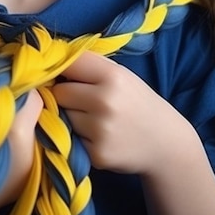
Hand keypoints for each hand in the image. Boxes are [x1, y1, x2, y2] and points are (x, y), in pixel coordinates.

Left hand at [52, 52, 193, 174]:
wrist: (166, 143)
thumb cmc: (136, 102)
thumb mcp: (121, 75)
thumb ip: (89, 66)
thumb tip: (48, 60)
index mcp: (113, 76)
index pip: (68, 63)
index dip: (63, 68)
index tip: (65, 74)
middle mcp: (105, 101)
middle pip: (60, 92)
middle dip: (65, 95)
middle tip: (82, 100)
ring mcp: (101, 129)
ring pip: (62, 116)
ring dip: (70, 117)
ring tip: (92, 119)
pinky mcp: (97, 153)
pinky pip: (71, 138)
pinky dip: (78, 138)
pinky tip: (97, 137)